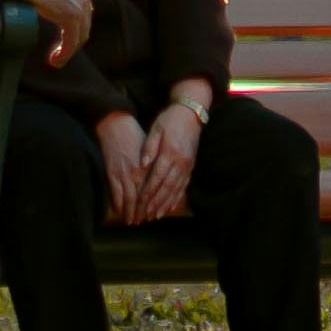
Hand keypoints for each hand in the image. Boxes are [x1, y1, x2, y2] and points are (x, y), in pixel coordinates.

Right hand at [18, 0, 92, 63]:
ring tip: (57, 59)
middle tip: (61, 49)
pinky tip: (55, 60)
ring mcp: (80, 3)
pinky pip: (72, 40)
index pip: (82, 5)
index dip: (74, 21)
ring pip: (80, 34)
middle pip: (84, 20)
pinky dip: (64, 53)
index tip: (64, 32)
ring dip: (69, 49)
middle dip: (73, 37)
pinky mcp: (72, 16)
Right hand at [96, 110, 146, 222]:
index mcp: (148, 167)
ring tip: (131, 221)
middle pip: (140, 198)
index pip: (152, 191)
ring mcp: (123, 173)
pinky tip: (118, 210)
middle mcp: (137, 172)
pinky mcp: (111, 172)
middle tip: (142, 222)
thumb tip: (160, 179)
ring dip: (129, 211)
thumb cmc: (135, 134)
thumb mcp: (150, 149)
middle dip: (141, 212)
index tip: (154, 213)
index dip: (153, 204)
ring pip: (128, 198)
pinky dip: (116, 202)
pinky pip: (114, 192)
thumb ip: (155, 164)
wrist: (116, 124)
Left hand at [130, 100, 203, 224]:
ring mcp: (187, 166)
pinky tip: (171, 206)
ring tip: (157, 216)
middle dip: (156, 203)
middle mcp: (181, 162)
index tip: (140, 203)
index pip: (157, 177)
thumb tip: (141, 165)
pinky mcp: (191, 166)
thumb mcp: (156, 129)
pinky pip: (184, 186)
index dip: (148, 192)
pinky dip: (177, 198)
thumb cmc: (170, 120)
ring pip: (176, 189)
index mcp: (170, 153)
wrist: (191, 114)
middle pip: (167, 187)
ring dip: (166, 204)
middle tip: (147, 215)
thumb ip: (149, 147)